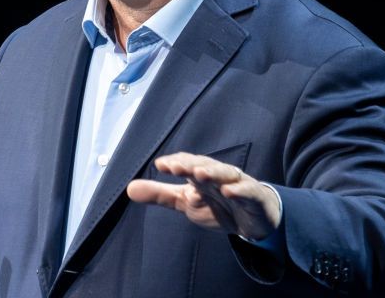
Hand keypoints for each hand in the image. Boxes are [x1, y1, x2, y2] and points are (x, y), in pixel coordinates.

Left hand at [127, 152, 279, 240]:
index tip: (160, 165)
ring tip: (199, 174)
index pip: (188, 163)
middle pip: (205, 165)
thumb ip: (159, 195)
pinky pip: (249, 191)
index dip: (176, 163)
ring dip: (213, 173)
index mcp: (202, 174)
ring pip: (227, 174)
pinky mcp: (255, 197)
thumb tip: (129, 188)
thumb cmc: (217, 205)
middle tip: (175, 167)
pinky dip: (240, 190)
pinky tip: (229, 191)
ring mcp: (239, 184)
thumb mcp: (185, 202)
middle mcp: (219, 175)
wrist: (253, 221)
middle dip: (191, 164)